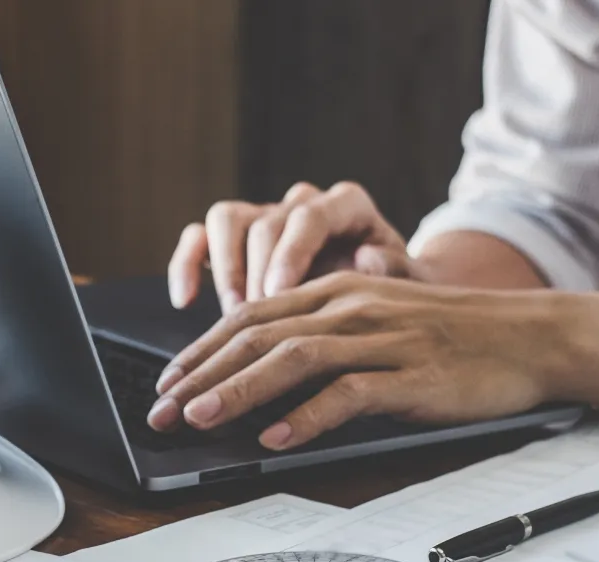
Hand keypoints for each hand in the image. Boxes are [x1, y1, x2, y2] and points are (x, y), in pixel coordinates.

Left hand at [146, 273, 567, 449]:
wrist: (532, 336)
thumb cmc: (446, 336)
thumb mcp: (374, 320)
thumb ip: (318, 336)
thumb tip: (251, 377)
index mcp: (334, 291)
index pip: (249, 317)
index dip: (200, 350)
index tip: (163, 382)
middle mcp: (350, 308)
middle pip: (257, 337)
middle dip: (200, 375)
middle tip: (160, 410)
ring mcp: (381, 340)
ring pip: (293, 359)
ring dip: (238, 391)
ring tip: (199, 419)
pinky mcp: (412, 376)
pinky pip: (350, 394)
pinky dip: (308, 417)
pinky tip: (276, 438)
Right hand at [169, 181, 420, 311]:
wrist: (379, 306)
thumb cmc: (397, 297)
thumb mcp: (413, 288)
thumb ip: (401, 272)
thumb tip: (370, 258)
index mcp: (346, 207)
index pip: (310, 214)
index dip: (290, 253)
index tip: (278, 295)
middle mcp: (301, 205)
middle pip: (264, 221)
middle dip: (254, 272)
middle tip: (253, 318)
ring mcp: (264, 220)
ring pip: (225, 218)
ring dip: (222, 269)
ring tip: (231, 315)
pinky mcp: (234, 241)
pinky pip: (198, 238)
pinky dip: (187, 266)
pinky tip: (185, 301)